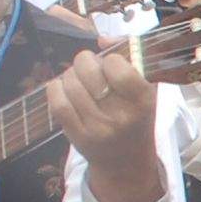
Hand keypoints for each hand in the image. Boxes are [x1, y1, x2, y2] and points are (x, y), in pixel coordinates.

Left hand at [50, 46, 164, 201]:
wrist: (126, 163)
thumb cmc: (136, 119)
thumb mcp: (145, 92)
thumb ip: (130, 60)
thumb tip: (102, 38)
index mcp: (142, 101)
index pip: (116, 65)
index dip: (109, 59)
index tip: (111, 66)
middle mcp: (120, 116)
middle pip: (88, 70)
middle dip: (85, 62)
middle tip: (89, 69)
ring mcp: (96, 128)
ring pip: (70, 83)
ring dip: (70, 75)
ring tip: (78, 80)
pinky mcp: (77, 136)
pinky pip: (57, 102)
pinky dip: (55, 88)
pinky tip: (63, 88)